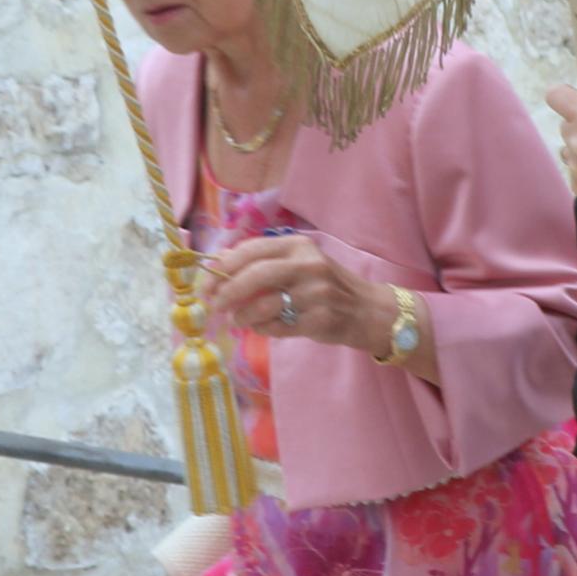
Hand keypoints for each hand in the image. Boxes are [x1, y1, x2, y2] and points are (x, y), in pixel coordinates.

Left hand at [200, 236, 389, 352]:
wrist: (368, 310)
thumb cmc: (326, 285)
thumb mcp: (298, 264)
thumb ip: (262, 259)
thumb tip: (219, 258)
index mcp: (300, 246)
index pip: (252, 250)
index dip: (223, 268)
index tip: (207, 284)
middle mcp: (310, 265)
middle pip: (256, 275)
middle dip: (228, 292)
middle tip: (215, 305)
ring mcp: (318, 293)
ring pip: (264, 305)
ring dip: (243, 316)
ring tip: (239, 320)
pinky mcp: (321, 319)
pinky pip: (278, 327)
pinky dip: (264, 329)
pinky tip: (264, 327)